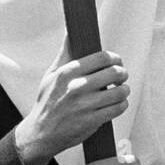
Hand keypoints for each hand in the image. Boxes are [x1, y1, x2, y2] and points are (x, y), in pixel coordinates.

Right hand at [15, 50, 129, 164]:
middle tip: (120, 76)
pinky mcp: (93, 121)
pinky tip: (115, 103)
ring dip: (124, 90)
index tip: (116, 61)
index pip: (103, 57)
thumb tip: (70, 31)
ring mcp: (85, 105)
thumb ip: (65, 53)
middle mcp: (76, 88)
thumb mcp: (52, 75)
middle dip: (122, 73)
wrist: (40, 134)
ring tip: (119, 90)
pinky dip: (121, 104)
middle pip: (116, 72)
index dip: (115, 58)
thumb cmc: (47, 101)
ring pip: (120, 91)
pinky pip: (119, 108)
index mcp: (67, 73)